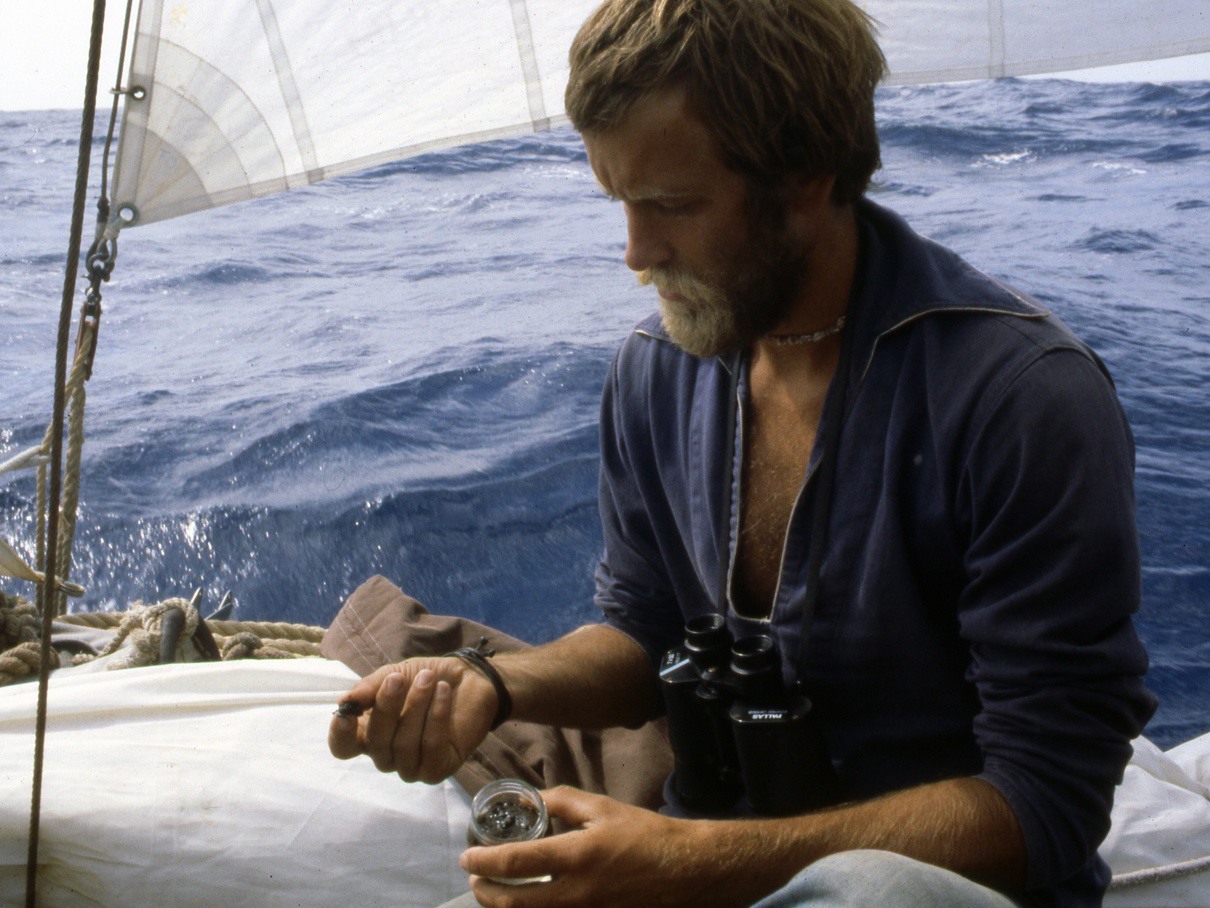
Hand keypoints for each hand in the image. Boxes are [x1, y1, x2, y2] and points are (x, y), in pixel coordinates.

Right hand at [328, 657, 497, 782]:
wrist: (471, 679)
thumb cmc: (428, 679)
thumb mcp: (396, 673)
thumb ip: (371, 687)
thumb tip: (345, 701)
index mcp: (369, 733)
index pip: (343, 747)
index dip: (340, 734)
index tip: (347, 713)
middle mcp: (386, 755)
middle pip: (375, 743)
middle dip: (386, 707)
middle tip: (399, 678)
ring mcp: (410, 766)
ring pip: (404, 745)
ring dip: (416, 706)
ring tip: (429, 679)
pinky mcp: (436, 769)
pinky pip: (431, 747)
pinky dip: (436, 716)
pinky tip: (442, 693)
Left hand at [460, 787, 760, 907]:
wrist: (685, 870)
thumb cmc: (644, 835)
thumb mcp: (603, 807)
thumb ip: (563, 802)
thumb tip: (534, 800)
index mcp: (577, 857)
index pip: (516, 862)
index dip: (483, 861)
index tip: (467, 857)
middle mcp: (576, 893)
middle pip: (514, 904)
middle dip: (485, 893)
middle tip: (474, 880)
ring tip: (494, 893)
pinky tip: (527, 902)